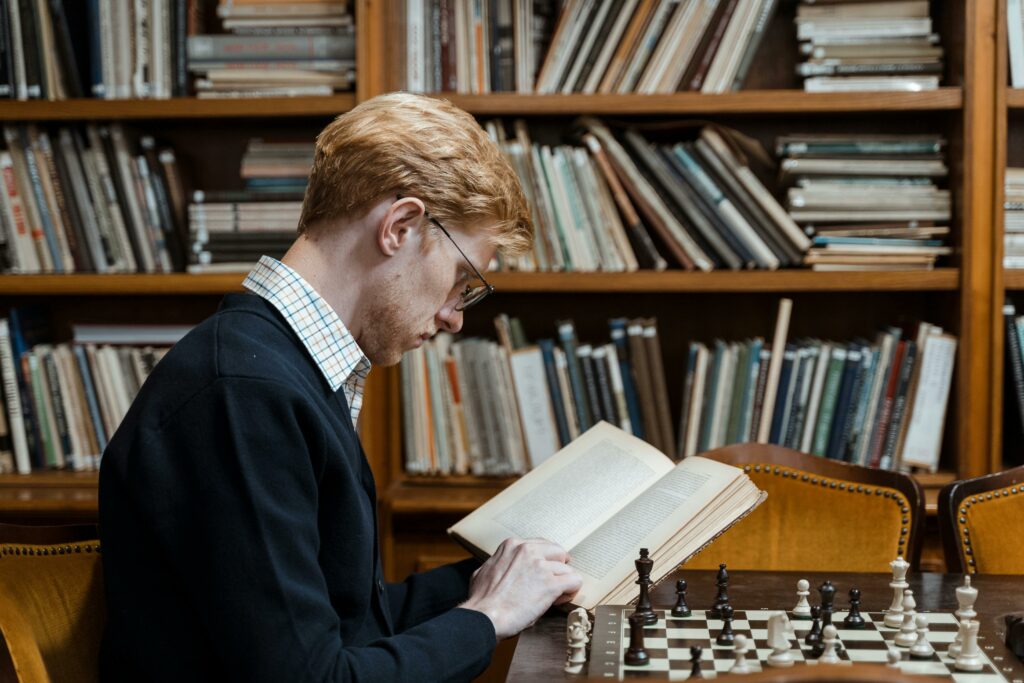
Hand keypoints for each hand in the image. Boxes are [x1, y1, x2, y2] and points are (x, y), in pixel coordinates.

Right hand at [460, 537, 581, 639]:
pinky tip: (560, 599)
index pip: (541, 545)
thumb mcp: (485, 570)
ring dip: (562, 583)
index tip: (542, 572)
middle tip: (553, 581)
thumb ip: (499, 563)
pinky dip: (570, 591)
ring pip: (567, 569)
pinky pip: (574, 581)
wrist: (484, 616)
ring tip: (553, 596)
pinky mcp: (551, 584)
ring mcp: (541, 566)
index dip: (544, 561)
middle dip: (558, 567)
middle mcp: (528, 551)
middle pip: (558, 552)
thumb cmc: (481, 600)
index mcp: (512, 545)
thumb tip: (502, 567)